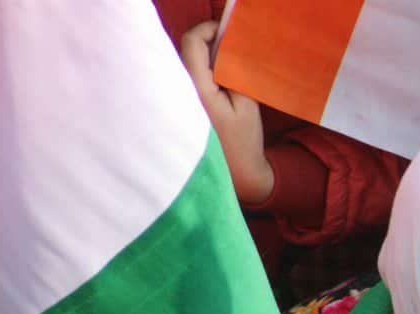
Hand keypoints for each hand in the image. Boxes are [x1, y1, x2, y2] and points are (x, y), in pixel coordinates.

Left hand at [180, 21, 274, 203]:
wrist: (234, 176)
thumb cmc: (243, 141)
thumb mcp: (246, 101)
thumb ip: (232, 68)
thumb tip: (225, 43)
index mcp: (195, 90)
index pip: (191, 42)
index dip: (209, 29)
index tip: (227, 32)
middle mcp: (177, 93)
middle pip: (185, 51)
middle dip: (208, 45)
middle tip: (230, 52)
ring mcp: (174, 102)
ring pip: (183, 65)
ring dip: (204, 60)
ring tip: (226, 74)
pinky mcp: (176, 110)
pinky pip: (183, 80)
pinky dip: (199, 75)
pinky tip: (216, 90)